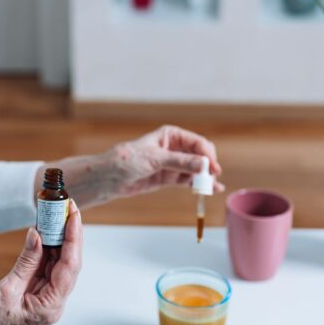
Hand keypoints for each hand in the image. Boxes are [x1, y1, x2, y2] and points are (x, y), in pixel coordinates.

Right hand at [0, 200, 82, 324]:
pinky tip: (45, 231)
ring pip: (58, 263)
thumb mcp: (7, 289)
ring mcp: (45, 298)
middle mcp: (53, 303)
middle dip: (69, 235)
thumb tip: (38, 235)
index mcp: (50, 307)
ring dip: (58, 239)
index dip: (73, 239)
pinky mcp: (36, 293)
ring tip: (57, 214)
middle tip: (68, 209)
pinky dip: (46, 249)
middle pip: (69, 263)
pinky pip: (46, 267)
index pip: (70, 267)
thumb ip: (26, 262)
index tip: (73, 216)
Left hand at [105, 125, 224, 197]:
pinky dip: (198, 184)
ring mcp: (173, 163)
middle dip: (208, 165)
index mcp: (171, 135)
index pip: (197, 142)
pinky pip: (188, 180)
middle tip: (212, 178)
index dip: (207, 154)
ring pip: (196, 169)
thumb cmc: (128, 160)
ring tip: (213, 187)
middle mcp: (175, 147)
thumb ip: (180, 162)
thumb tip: (203, 165)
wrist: (110, 178)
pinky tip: (209, 189)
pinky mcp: (170, 177)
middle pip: (200, 155)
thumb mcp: (155, 159)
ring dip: (205, 177)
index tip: (213, 168)